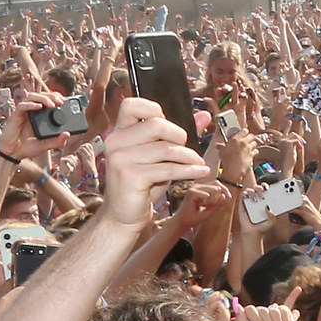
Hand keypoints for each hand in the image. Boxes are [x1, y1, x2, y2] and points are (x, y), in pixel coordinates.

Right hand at [97, 97, 210, 225]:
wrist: (123, 214)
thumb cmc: (141, 184)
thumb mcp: (159, 156)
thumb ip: (177, 134)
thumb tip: (204, 116)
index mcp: (120, 133)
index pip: (131, 105)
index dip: (154, 109)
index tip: (169, 125)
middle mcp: (116, 142)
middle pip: (157, 124)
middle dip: (179, 135)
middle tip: (186, 149)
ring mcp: (121, 159)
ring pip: (166, 149)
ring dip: (188, 156)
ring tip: (197, 163)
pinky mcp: (130, 176)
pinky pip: (168, 169)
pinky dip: (189, 170)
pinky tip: (199, 171)